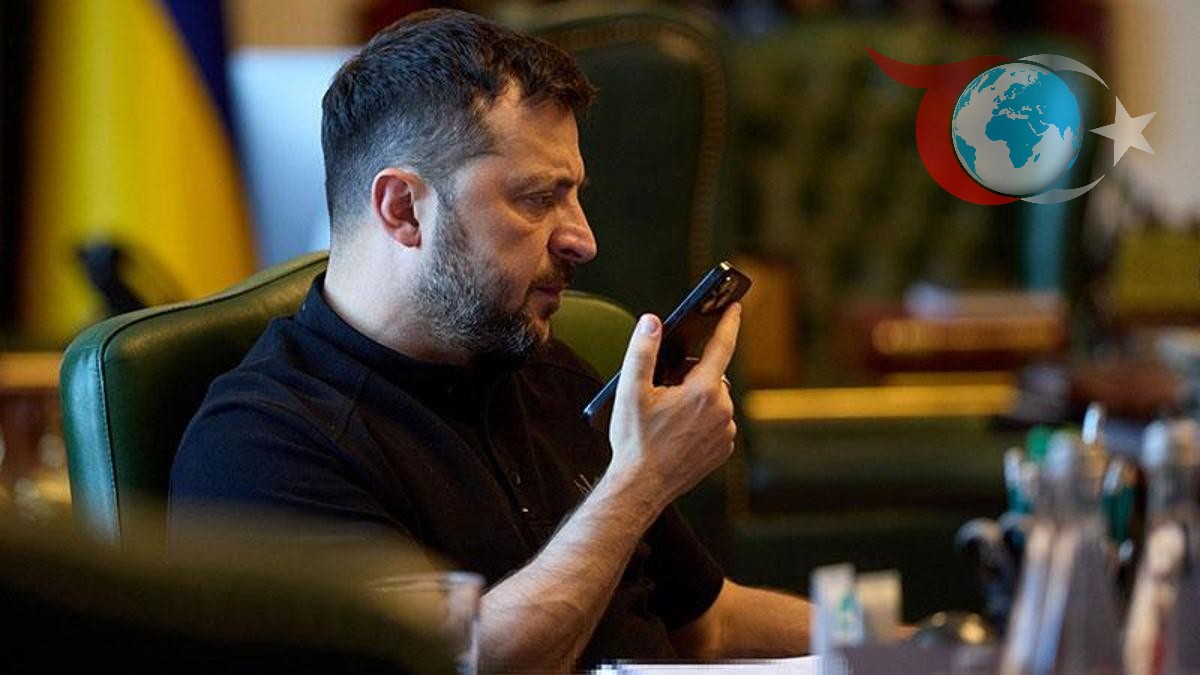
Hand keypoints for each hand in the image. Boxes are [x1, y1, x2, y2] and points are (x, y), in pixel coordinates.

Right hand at [607, 303, 741, 504]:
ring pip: (714, 400)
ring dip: (696, 400)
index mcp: (702, 390)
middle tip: (663, 390)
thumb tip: (652, 322)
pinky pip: (716, 423)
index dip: (727, 322)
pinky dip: (701, 421)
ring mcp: (725, 432)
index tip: (734, 306)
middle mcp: (722, 410)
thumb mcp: (630, 390)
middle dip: (691, 375)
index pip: (721, 346)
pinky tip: (678, 433)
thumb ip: (642, 350)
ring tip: (667, 418)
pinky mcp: (723, 450)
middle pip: (711, 375)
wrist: (641, 487)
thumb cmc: (635, 440)